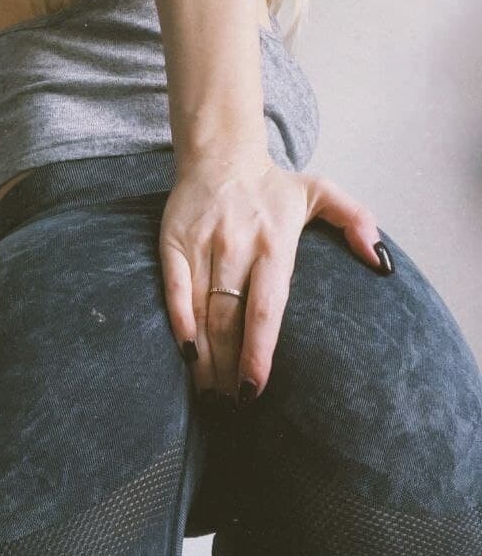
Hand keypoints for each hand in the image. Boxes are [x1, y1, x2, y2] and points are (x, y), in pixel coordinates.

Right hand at [159, 146, 393, 403]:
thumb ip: (355, 221)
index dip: (259, 351)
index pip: (267, 308)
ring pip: (202, 310)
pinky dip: (177, 321)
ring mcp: (203, 245)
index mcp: (274, 243)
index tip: (256, 386)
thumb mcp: (321, 193)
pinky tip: (185, 354)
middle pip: (230, 319)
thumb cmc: (272, 186)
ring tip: (209, 392)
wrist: (219, 152)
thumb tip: (381, 261)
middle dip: (228, 366)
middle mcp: (237, 247)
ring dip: (205, 355)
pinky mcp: (173, 243)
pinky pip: (174, 289)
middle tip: (231, 403)